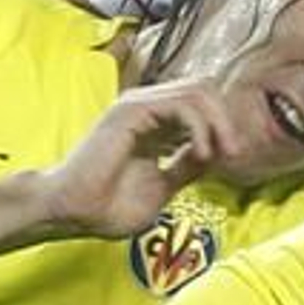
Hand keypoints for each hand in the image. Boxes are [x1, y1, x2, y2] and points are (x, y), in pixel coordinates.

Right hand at [36, 78, 241, 238]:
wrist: (70, 214)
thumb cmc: (106, 207)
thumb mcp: (163, 187)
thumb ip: (188, 166)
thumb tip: (216, 153)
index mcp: (156, 125)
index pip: (202, 105)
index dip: (223, 127)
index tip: (232, 158)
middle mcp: (148, 109)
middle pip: (205, 90)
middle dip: (226, 119)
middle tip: (234, 152)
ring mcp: (139, 106)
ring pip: (198, 91)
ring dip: (218, 122)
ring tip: (220, 153)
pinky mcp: (131, 110)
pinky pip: (181, 104)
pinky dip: (201, 126)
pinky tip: (202, 152)